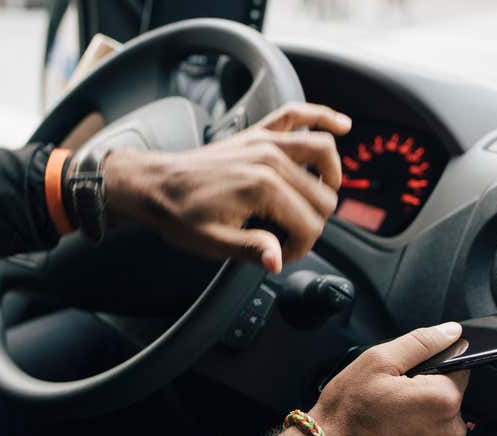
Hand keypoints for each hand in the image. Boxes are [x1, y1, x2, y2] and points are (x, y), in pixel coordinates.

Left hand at [103, 103, 351, 272]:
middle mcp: (269, 158)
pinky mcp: (259, 132)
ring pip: (324, 153)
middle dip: (311, 222)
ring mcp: (265, 140)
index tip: (279, 253)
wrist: (155, 185)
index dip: (299, 247)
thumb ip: (252, 249)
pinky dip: (322, 116)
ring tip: (316, 200)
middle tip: (285, 237)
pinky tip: (341, 125)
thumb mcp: (213, 242)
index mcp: (262, 187)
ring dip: (330, 178)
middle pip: (322, 195)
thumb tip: (278, 260)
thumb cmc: (180, 214)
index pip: (309, 225)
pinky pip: (297, 114)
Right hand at [277, 322, 469, 435]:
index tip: (405, 382)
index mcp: (442, 398)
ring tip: (390, 427)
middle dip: (426, 399)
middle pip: (450, 402)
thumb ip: (420, 342)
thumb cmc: (347, 412)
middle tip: (391, 405)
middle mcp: (451, 431)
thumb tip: (452, 331)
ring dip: (425, 426)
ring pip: (443, 429)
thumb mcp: (376, 362)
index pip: (458, 371)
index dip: (429, 372)